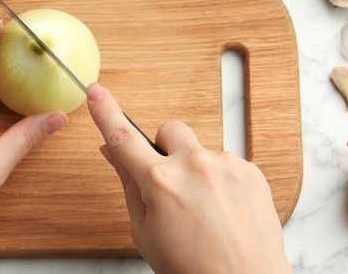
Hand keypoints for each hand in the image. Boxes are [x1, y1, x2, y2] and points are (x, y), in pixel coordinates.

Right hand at [86, 83, 290, 273]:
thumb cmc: (192, 268)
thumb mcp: (145, 232)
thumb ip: (129, 185)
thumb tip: (114, 153)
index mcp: (160, 182)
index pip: (123, 138)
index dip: (105, 112)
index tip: (96, 92)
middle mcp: (193, 166)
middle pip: (169, 130)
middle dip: (166, 149)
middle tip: (171, 182)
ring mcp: (226, 165)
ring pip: (200, 151)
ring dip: (197, 170)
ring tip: (205, 210)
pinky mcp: (251, 171)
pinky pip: (226, 163)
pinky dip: (221, 181)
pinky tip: (224, 211)